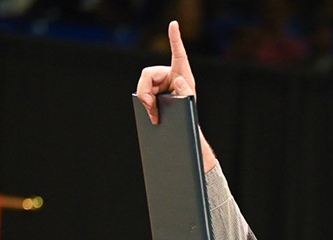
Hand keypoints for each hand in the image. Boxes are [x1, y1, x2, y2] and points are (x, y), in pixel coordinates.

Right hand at [135, 20, 218, 170]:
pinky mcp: (153, 90)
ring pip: (143, 86)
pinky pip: (142, 94)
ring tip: (155, 116)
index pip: (178, 53)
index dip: (175, 38)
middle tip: (152, 110)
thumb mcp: (189, 101)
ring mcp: (159, 81)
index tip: (174, 24)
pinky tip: (152, 116)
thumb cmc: (189, 111)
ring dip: (146, 102)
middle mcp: (168, 73)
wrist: (183, 123)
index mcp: (181, 72)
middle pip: (147, 75)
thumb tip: (177, 81)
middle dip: (146, 93)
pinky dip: (146, 105)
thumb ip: (185, 91)